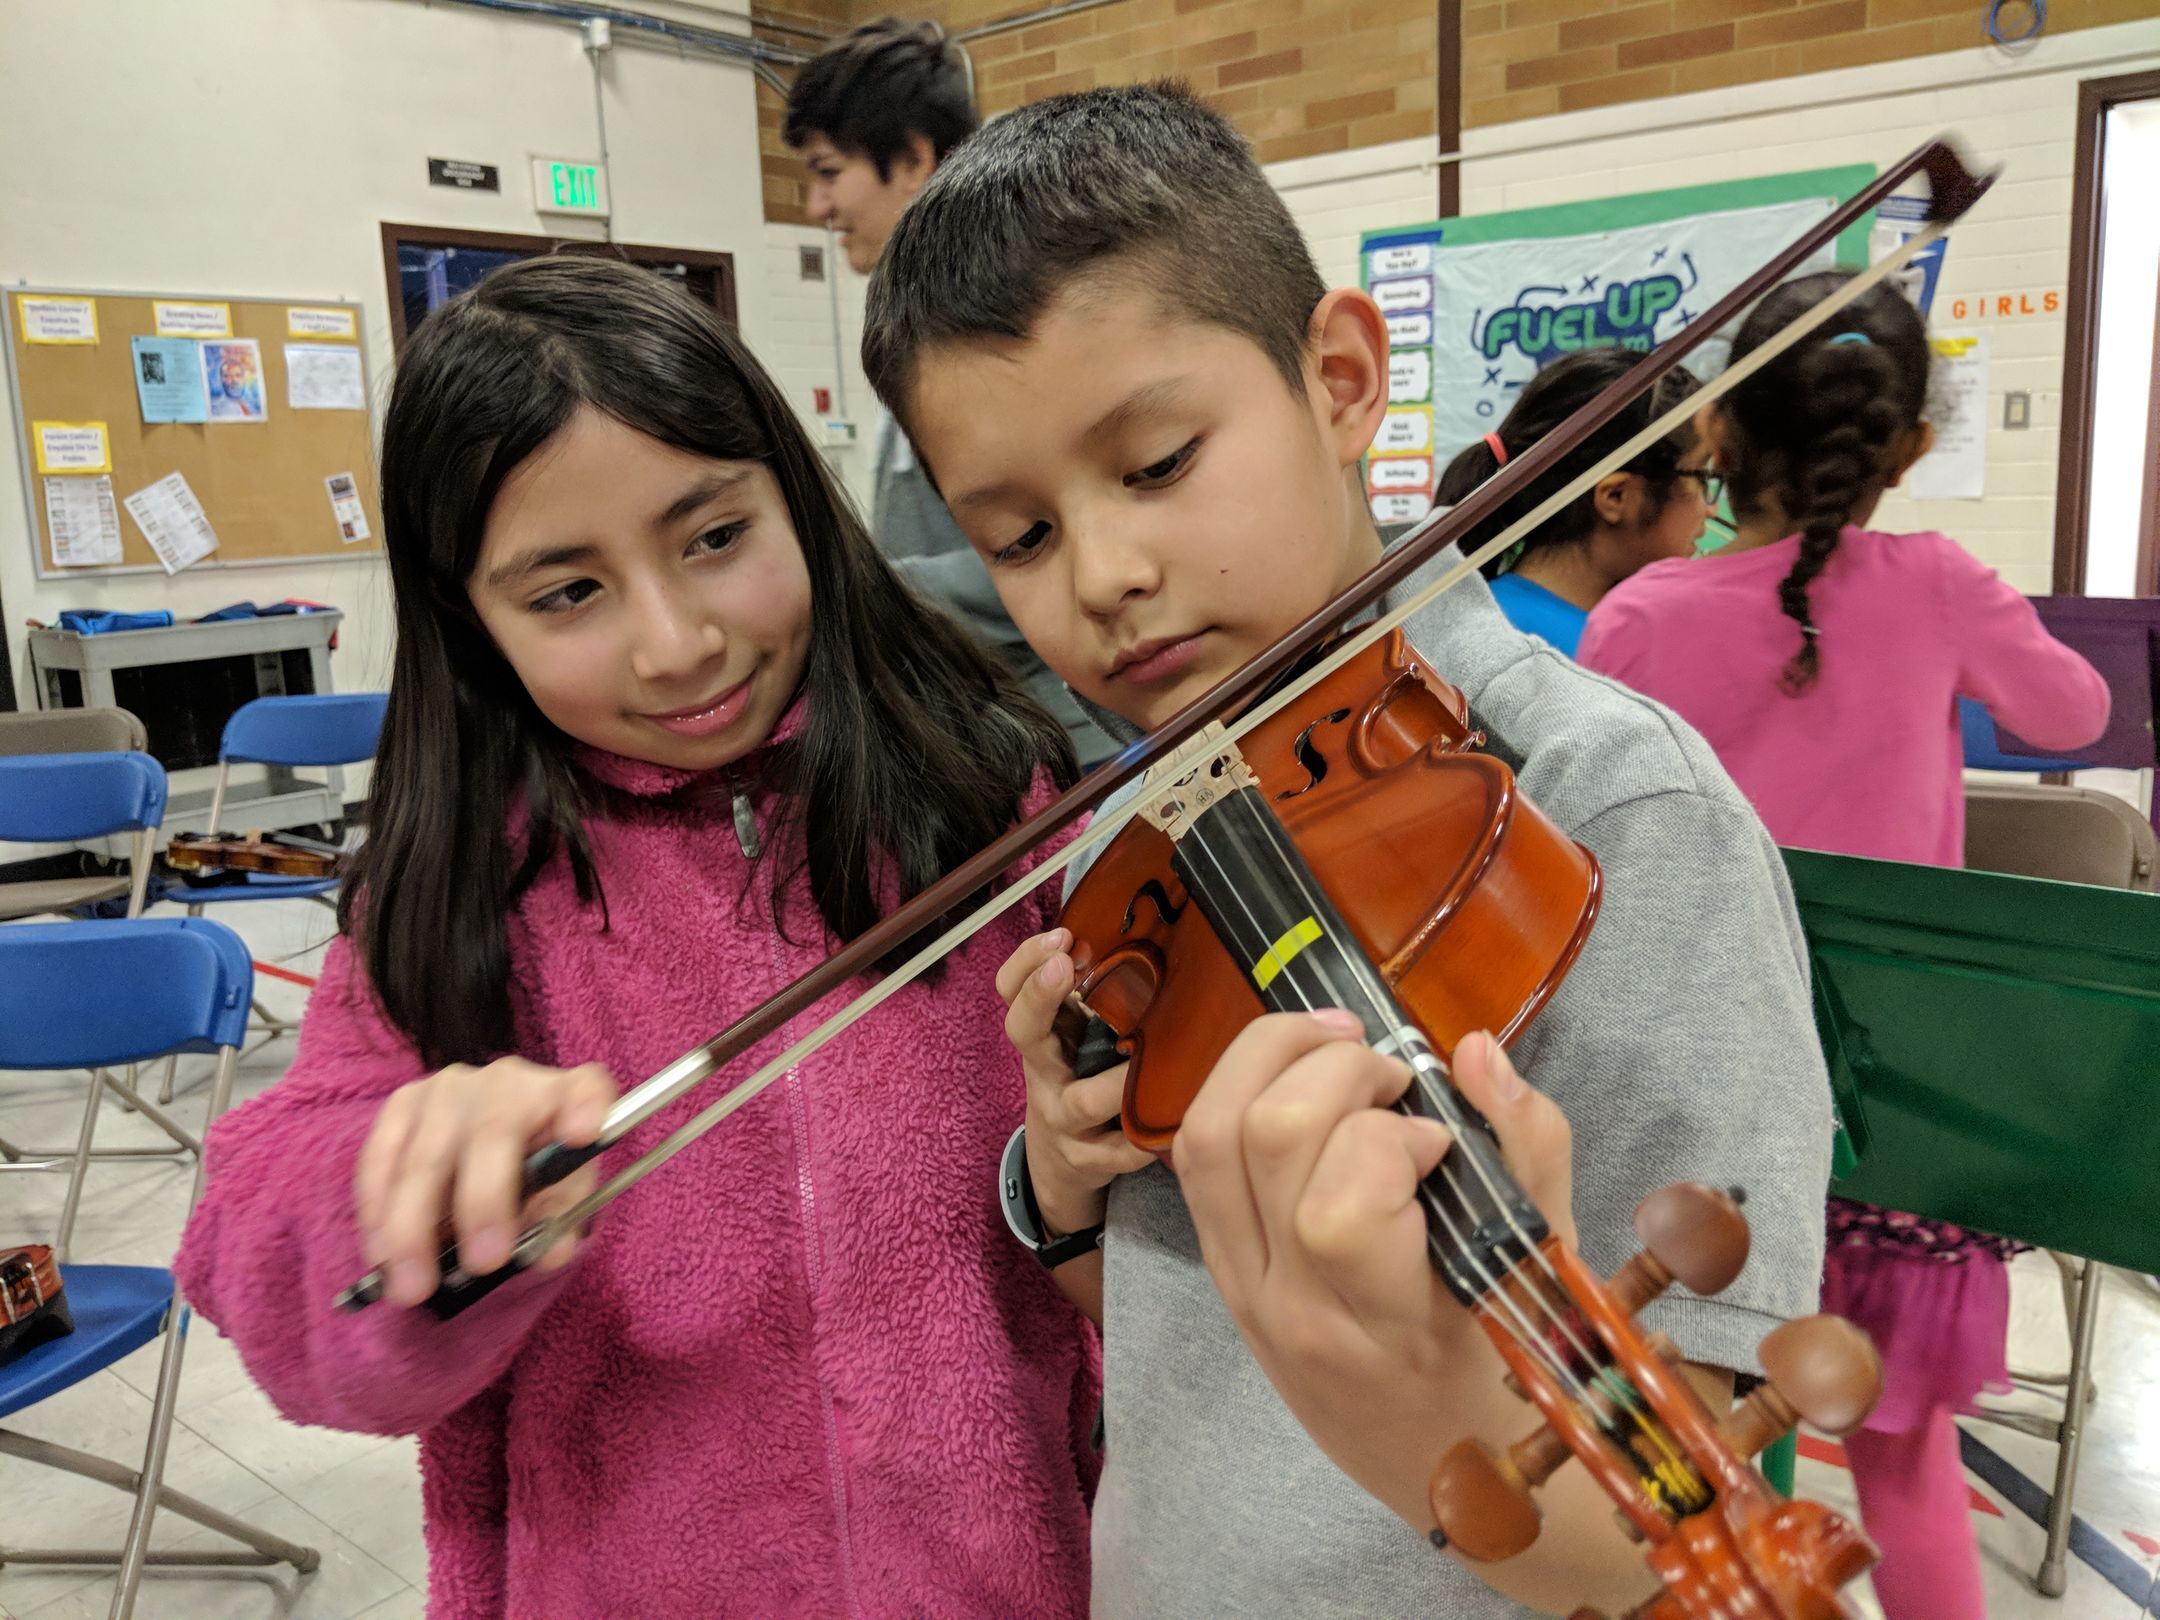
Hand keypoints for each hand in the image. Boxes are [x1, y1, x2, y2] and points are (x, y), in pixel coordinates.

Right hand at [354, 1059, 616, 1307]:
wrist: (493, 1143)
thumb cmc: (539, 1171)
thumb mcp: (563, 1194)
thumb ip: (562, 1221)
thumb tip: (549, 1252)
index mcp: (565, 1093)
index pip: (586, 1088)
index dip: (585, 1106)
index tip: (585, 1133)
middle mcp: (507, 1079)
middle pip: (491, 1133)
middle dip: (483, 1204)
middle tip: (483, 1264)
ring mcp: (449, 1087)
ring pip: (424, 1155)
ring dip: (412, 1227)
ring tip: (412, 1286)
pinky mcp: (402, 1103)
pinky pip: (380, 1159)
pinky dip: (378, 1212)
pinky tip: (381, 1254)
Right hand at [996, 929, 1153, 1236]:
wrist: (1063, 1163)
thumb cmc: (1081, 1078)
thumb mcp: (1075, 1035)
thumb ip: (1095, 995)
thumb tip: (1150, 933)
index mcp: (1042, 1033)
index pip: (1009, 989)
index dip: (1027, 961)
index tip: (1061, 937)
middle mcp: (1043, 1072)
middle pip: (1023, 1030)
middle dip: (1040, 995)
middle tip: (1065, 965)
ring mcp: (1062, 1119)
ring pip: (1081, 1101)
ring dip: (1114, 1081)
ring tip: (1144, 1060)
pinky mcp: (1089, 1160)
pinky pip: (1117, 1152)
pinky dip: (1142, 1140)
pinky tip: (1170, 1126)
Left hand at [1171, 1017, 1574, 1530]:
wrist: (1441, 1469)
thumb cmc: (1507, 1367)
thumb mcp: (1548, 1267)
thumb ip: (1528, 1149)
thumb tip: (1474, 1050)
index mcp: (1386, 1325)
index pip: (1337, 1215)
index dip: (1387, 1141)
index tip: (1437, 1140)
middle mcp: (1293, 1307)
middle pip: (1260, 1142)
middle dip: (1330, 1068)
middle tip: (1392, 1073)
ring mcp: (1242, 1287)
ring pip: (1206, 1139)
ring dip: (1267, 1059)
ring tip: (1338, 1045)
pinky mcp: (1220, 1268)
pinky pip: (1197, 1160)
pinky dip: (1239, 1095)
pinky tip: (1299, 1080)